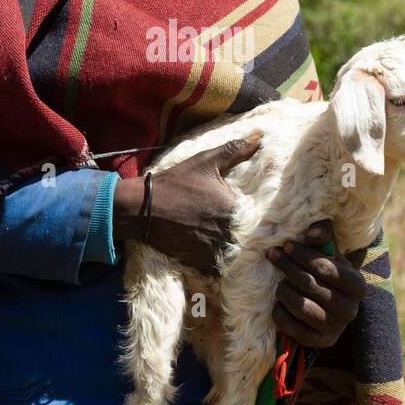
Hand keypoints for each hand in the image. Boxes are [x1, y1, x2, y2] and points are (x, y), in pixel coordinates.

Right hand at [113, 133, 263, 272]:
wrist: (144, 207)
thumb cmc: (176, 182)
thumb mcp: (205, 161)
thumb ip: (233, 150)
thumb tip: (259, 137)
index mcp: (233, 206)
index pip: (259, 217)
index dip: (261, 219)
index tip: (261, 218)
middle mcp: (226, 229)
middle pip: (249, 238)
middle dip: (251, 237)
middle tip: (253, 235)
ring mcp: (213, 247)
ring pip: (236, 255)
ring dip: (237, 252)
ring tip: (237, 246)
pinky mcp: (199, 259)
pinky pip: (218, 268)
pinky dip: (220, 264)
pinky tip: (219, 255)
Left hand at [265, 219, 366, 347]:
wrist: (331, 310)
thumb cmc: (328, 275)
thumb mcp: (330, 256)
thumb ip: (323, 238)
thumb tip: (313, 231)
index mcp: (357, 285)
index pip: (325, 267)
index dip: (302, 254)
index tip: (286, 245)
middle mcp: (350, 309)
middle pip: (309, 284)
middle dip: (288, 267)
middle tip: (273, 255)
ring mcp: (335, 328)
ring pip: (300, 305)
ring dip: (284, 290)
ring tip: (279, 283)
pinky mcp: (319, 342)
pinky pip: (291, 326)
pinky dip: (280, 312)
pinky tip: (279, 303)